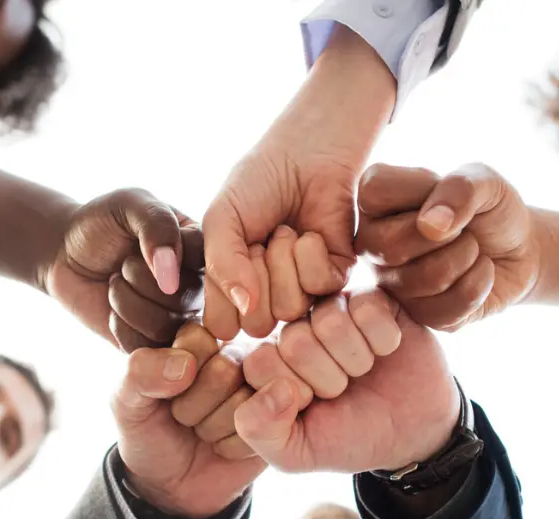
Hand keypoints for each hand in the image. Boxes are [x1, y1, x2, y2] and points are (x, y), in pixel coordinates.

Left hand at [46, 188, 203, 351]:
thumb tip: (170, 275)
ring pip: (166, 326)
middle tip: (123, 264)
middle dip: (140, 278)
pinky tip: (112, 309)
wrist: (65, 254)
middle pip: (186, 298)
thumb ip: (156, 223)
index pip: (211, 262)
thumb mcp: (129, 204)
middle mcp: (197, 286)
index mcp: (200, 249)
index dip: (171, 259)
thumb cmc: (101, 224)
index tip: (139, 245)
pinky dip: (120, 327)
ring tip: (116, 283)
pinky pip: (145, 347)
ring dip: (126, 302)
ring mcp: (177, 318)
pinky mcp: (152, 343)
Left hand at [114, 324, 265, 518]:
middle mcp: (236, 356)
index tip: (166, 393)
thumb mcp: (126, 402)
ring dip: (213, 429)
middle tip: (184, 418)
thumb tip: (185, 366)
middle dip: (194, 407)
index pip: (199, 340)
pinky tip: (223, 447)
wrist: (169, 486)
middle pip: (226, 371)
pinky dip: (232, 448)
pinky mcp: (279, 421)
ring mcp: (262, 389)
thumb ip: (139, 373)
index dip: (176, 376)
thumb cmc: (148, 433)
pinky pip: (263, 431)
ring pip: (246, 403)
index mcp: (199, 339)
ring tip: (202, 432)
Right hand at [202, 27, 395, 339]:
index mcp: (233, 290)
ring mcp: (304, 292)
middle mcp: (268, 299)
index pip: (223, 324)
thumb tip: (244, 307)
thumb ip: (221, 265)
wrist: (304, 154)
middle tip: (263, 238)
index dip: (225, 291)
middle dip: (257, 273)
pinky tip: (310, 233)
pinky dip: (312, 254)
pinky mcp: (337, 278)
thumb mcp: (221, 219)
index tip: (233, 251)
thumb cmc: (256, 184)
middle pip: (258, 324)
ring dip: (284, 261)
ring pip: (290, 309)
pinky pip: (321, 287)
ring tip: (286, 231)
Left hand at [236, 290, 459, 473]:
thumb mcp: (295, 453)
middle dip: (328, 380)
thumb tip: (273, 388)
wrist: (411, 433)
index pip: (259, 363)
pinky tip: (385, 350)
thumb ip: (259, 431)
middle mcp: (293, 327)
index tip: (311, 407)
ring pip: (330, 321)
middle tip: (342, 389)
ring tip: (363, 371)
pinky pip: (367, 307)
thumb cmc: (347, 438)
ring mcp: (331, 307)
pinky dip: (383, 340)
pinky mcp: (371, 296)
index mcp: (266, 360)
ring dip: (357, 361)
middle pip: (295, 341)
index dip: (293, 394)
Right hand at [355, 163, 540, 330]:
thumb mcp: (485, 181)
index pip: (374, 192)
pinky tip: (478, 274)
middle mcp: (371, 243)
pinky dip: (479, 285)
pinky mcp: (416, 316)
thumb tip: (429, 226)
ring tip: (473, 248)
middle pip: (391, 246)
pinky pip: (446, 309)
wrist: (519, 251)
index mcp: (375, 200)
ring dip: (468, 257)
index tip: (444, 189)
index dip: (418, 191)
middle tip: (464, 227)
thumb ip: (458, 189)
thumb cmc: (491, 209)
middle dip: (448, 234)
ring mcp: (390, 284)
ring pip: (426, 278)